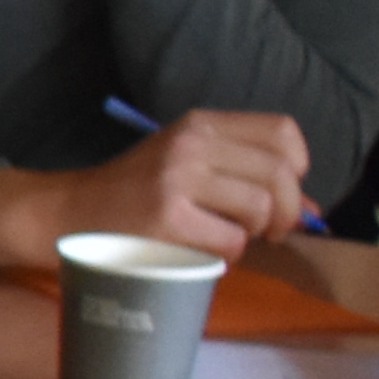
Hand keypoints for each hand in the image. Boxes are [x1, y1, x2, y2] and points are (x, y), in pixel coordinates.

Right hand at [0, 105, 313, 266]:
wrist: (65, 214)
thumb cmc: (130, 196)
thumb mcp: (186, 167)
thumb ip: (245, 178)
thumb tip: (313, 210)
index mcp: (200, 124)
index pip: (281, 132)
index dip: (297, 166)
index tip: (284, 191)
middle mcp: (192, 143)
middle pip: (280, 173)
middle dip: (288, 211)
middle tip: (271, 232)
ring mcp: (178, 179)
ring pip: (260, 208)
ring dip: (254, 234)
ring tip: (230, 239)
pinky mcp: (167, 218)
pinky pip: (230, 241)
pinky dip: (227, 254)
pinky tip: (201, 251)